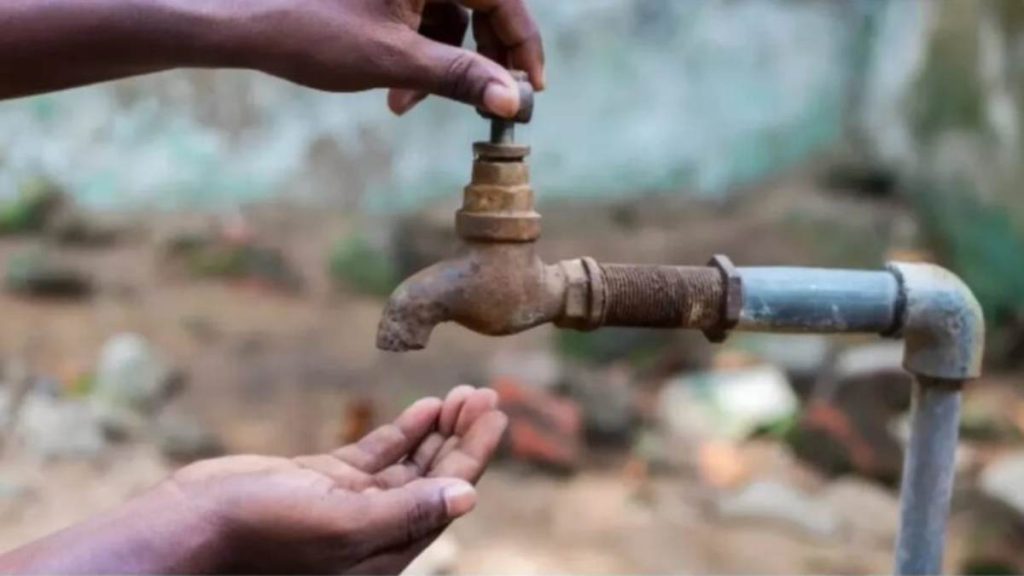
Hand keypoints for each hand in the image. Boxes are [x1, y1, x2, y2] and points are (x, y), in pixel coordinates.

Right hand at [0, 387, 506, 574]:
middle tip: (487, 395)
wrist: (188, 526)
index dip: (474, 455)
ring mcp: (348, 504)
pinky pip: (377, 455)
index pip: (445, 497)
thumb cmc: (259, 534)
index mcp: (384, 551)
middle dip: (462, 438)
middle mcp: (374, 531)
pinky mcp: (323, 481)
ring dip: (438, 431)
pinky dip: (403, 431)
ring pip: (409, 464)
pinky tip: (426, 409)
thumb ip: (405, 512)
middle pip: (433, 478)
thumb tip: (469, 497)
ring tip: (464, 396)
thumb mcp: (338, 525)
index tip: (496, 414)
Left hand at [250, 0, 543, 116]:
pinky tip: (395, 90)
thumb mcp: (395, 60)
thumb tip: (513, 101)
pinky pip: (424, 18)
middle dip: (480, 58)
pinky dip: (419, 54)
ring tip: (406, 104)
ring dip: (442, 64)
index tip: (531, 87)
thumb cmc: (313, 31)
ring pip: (452, 17)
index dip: (522, 45)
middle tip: (485, 102)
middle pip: (483, 5)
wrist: (246, 22)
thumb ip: (461, 77)